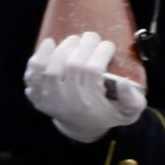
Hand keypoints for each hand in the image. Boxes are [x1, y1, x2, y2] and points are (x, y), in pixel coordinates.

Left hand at [25, 32, 145, 143]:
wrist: (81, 127)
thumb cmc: (108, 114)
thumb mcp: (128, 112)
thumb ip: (133, 100)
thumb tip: (125, 81)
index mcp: (90, 105)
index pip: (93, 72)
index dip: (100, 53)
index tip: (107, 43)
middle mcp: (67, 102)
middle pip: (71, 67)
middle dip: (82, 47)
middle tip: (91, 36)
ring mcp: (48, 99)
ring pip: (50, 69)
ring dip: (62, 49)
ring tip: (74, 39)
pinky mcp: (36, 95)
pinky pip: (32, 74)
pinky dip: (38, 57)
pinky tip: (48, 43)